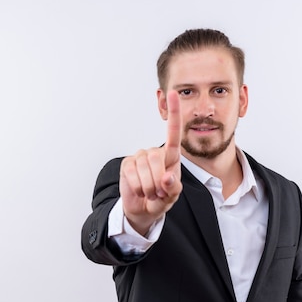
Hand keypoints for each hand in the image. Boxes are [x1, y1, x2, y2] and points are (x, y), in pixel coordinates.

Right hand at [119, 90, 182, 234]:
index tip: (174, 93)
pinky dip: (137, 188)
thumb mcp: (172, 196)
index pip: (173, 132)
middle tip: (158, 192)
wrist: (143, 208)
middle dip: (159, 182)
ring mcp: (139, 157)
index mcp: (170, 156)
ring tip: (149, 192)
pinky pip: (132, 175)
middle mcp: (154, 153)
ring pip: (145, 170)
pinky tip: (139, 189)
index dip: (174, 113)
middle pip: (157, 158)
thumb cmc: (161, 198)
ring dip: (149, 188)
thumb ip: (173, 188)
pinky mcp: (127, 164)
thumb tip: (167, 178)